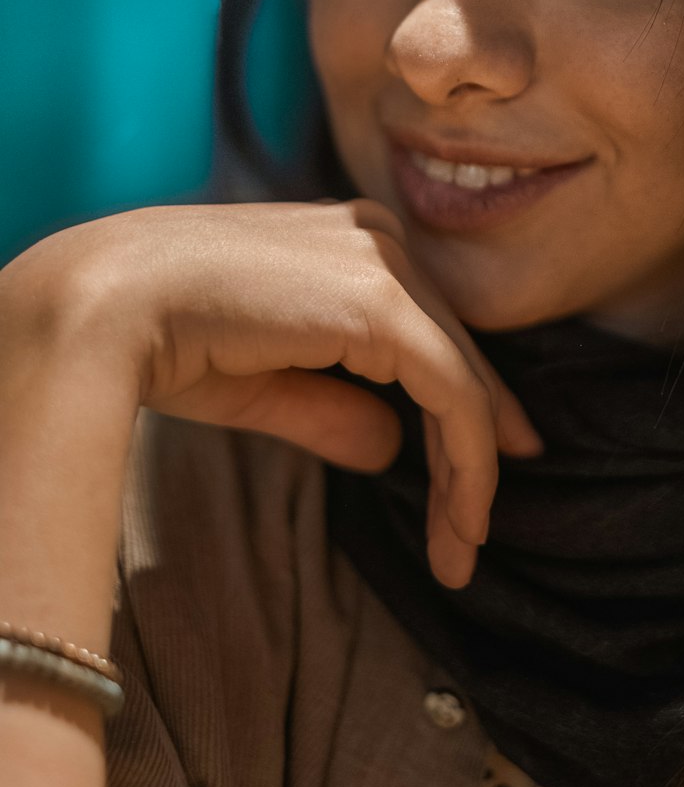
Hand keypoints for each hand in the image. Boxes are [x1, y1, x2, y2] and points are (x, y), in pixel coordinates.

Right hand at [9, 199, 543, 588]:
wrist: (105, 307)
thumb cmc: (162, 337)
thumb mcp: (263, 382)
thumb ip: (330, 406)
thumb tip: (389, 449)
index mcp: (349, 241)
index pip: (428, 334)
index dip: (464, 408)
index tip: (474, 480)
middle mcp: (378, 238)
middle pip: (454, 357)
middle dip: (471, 453)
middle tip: (469, 536)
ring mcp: (385, 265)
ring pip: (463, 382)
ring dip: (470, 474)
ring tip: (460, 549)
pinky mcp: (385, 307)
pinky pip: (454, 397)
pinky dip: (468, 465)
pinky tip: (460, 521)